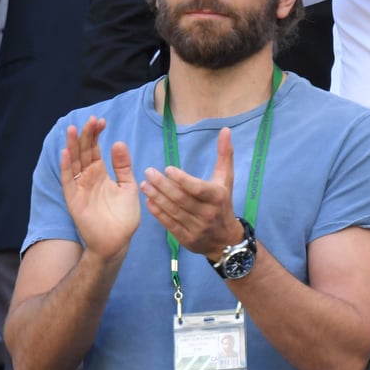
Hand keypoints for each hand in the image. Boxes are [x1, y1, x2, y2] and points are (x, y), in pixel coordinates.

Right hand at [60, 116, 139, 258]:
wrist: (117, 241)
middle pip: (83, 152)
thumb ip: (123, 166)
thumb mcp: (128, 187)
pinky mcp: (74, 199)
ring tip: (72, 128)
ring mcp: (79, 187)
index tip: (101, 121)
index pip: (95, 149)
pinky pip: (68, 180)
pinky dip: (66, 167)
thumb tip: (118, 143)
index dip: (96, 135)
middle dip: (86, 135)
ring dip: (72, 145)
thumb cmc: (124, 217)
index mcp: (101, 173)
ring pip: (73, 162)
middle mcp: (88, 177)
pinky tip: (66, 153)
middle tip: (91, 120)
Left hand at [141, 127, 242, 259]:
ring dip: (156, 197)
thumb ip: (224, 155)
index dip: (181, 179)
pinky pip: (169, 224)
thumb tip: (225, 130)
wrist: (225, 240)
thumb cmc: (223, 203)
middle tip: (148, 172)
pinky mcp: (187, 239)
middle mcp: (207, 213)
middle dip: (162, 185)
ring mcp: (197, 228)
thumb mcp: (226, 180)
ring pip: (173, 211)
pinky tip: (148, 201)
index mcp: (217, 197)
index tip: (167, 168)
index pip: (197, 188)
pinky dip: (157, 212)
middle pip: (181, 198)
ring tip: (143, 184)